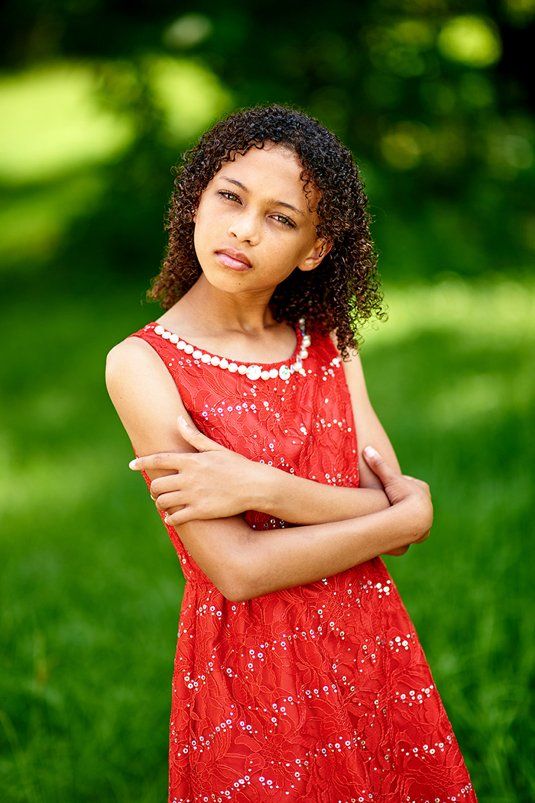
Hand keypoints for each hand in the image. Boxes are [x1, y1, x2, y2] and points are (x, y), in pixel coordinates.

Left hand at [129, 414, 259, 525]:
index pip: (158, 460)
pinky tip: (172, 518)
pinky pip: (176, 517)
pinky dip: (170, 518)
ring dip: (160, 503)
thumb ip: (193, 436)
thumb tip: (177, 420)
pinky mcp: (200, 511)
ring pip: (163, 502)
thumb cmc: (237, 465)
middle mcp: (188, 478)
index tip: (131, 465)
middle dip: (153, 488)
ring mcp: (193, 496)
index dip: (142, 462)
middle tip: (155, 491)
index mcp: (191, 461)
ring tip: (163, 503)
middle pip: (157, 484)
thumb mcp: (215, 448)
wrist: (255, 486)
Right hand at [362, 445, 433, 553]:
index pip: (407, 484)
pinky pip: (412, 527)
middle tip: (388, 501)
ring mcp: (426, 517)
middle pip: (410, 499)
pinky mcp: (423, 531)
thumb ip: (379, 465)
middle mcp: (427, 502)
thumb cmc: (403, 496)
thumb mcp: (389, 478)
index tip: (386, 486)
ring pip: (412, 513)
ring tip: (390, 517)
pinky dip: (405, 527)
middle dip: (400, 500)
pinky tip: (396, 528)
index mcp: (422, 488)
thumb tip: (367, 449)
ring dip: (403, 515)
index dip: (395, 484)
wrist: (415, 519)